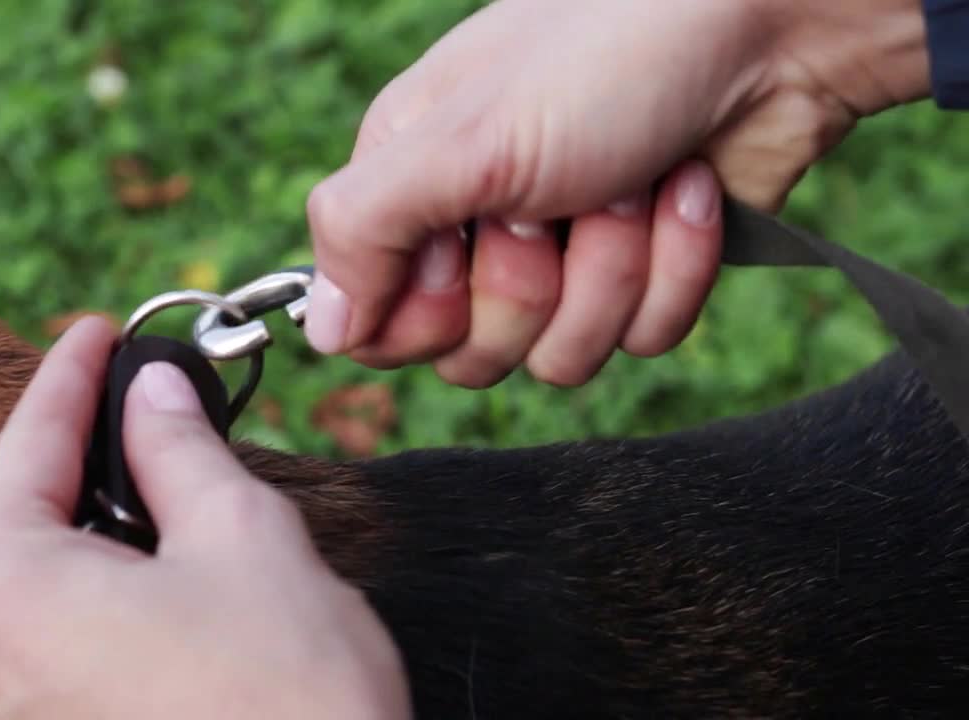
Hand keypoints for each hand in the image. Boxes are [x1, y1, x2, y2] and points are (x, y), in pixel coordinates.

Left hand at [0, 316, 409, 718]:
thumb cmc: (286, 700)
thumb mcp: (242, 539)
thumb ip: (179, 449)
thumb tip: (153, 391)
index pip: (27, 448)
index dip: (68, 377)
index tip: (92, 333)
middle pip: (20, 530)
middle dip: (81, 469)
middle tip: (139, 417)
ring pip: (31, 602)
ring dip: (88, 552)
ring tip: (159, 517)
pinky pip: (37, 667)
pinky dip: (85, 621)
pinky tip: (146, 609)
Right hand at [302, 0, 930, 387]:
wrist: (766, 27)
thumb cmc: (603, 58)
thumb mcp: (461, 139)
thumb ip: (364, 231)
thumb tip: (321, 333)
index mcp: (414, 185)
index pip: (379, 325)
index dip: (423, 312)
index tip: (459, 248)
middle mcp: (480, 229)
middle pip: (472, 353)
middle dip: (530, 285)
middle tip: (556, 201)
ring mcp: (567, 258)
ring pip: (562, 357)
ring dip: (613, 271)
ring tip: (633, 181)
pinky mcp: (644, 276)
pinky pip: (642, 339)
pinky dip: (675, 268)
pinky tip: (686, 191)